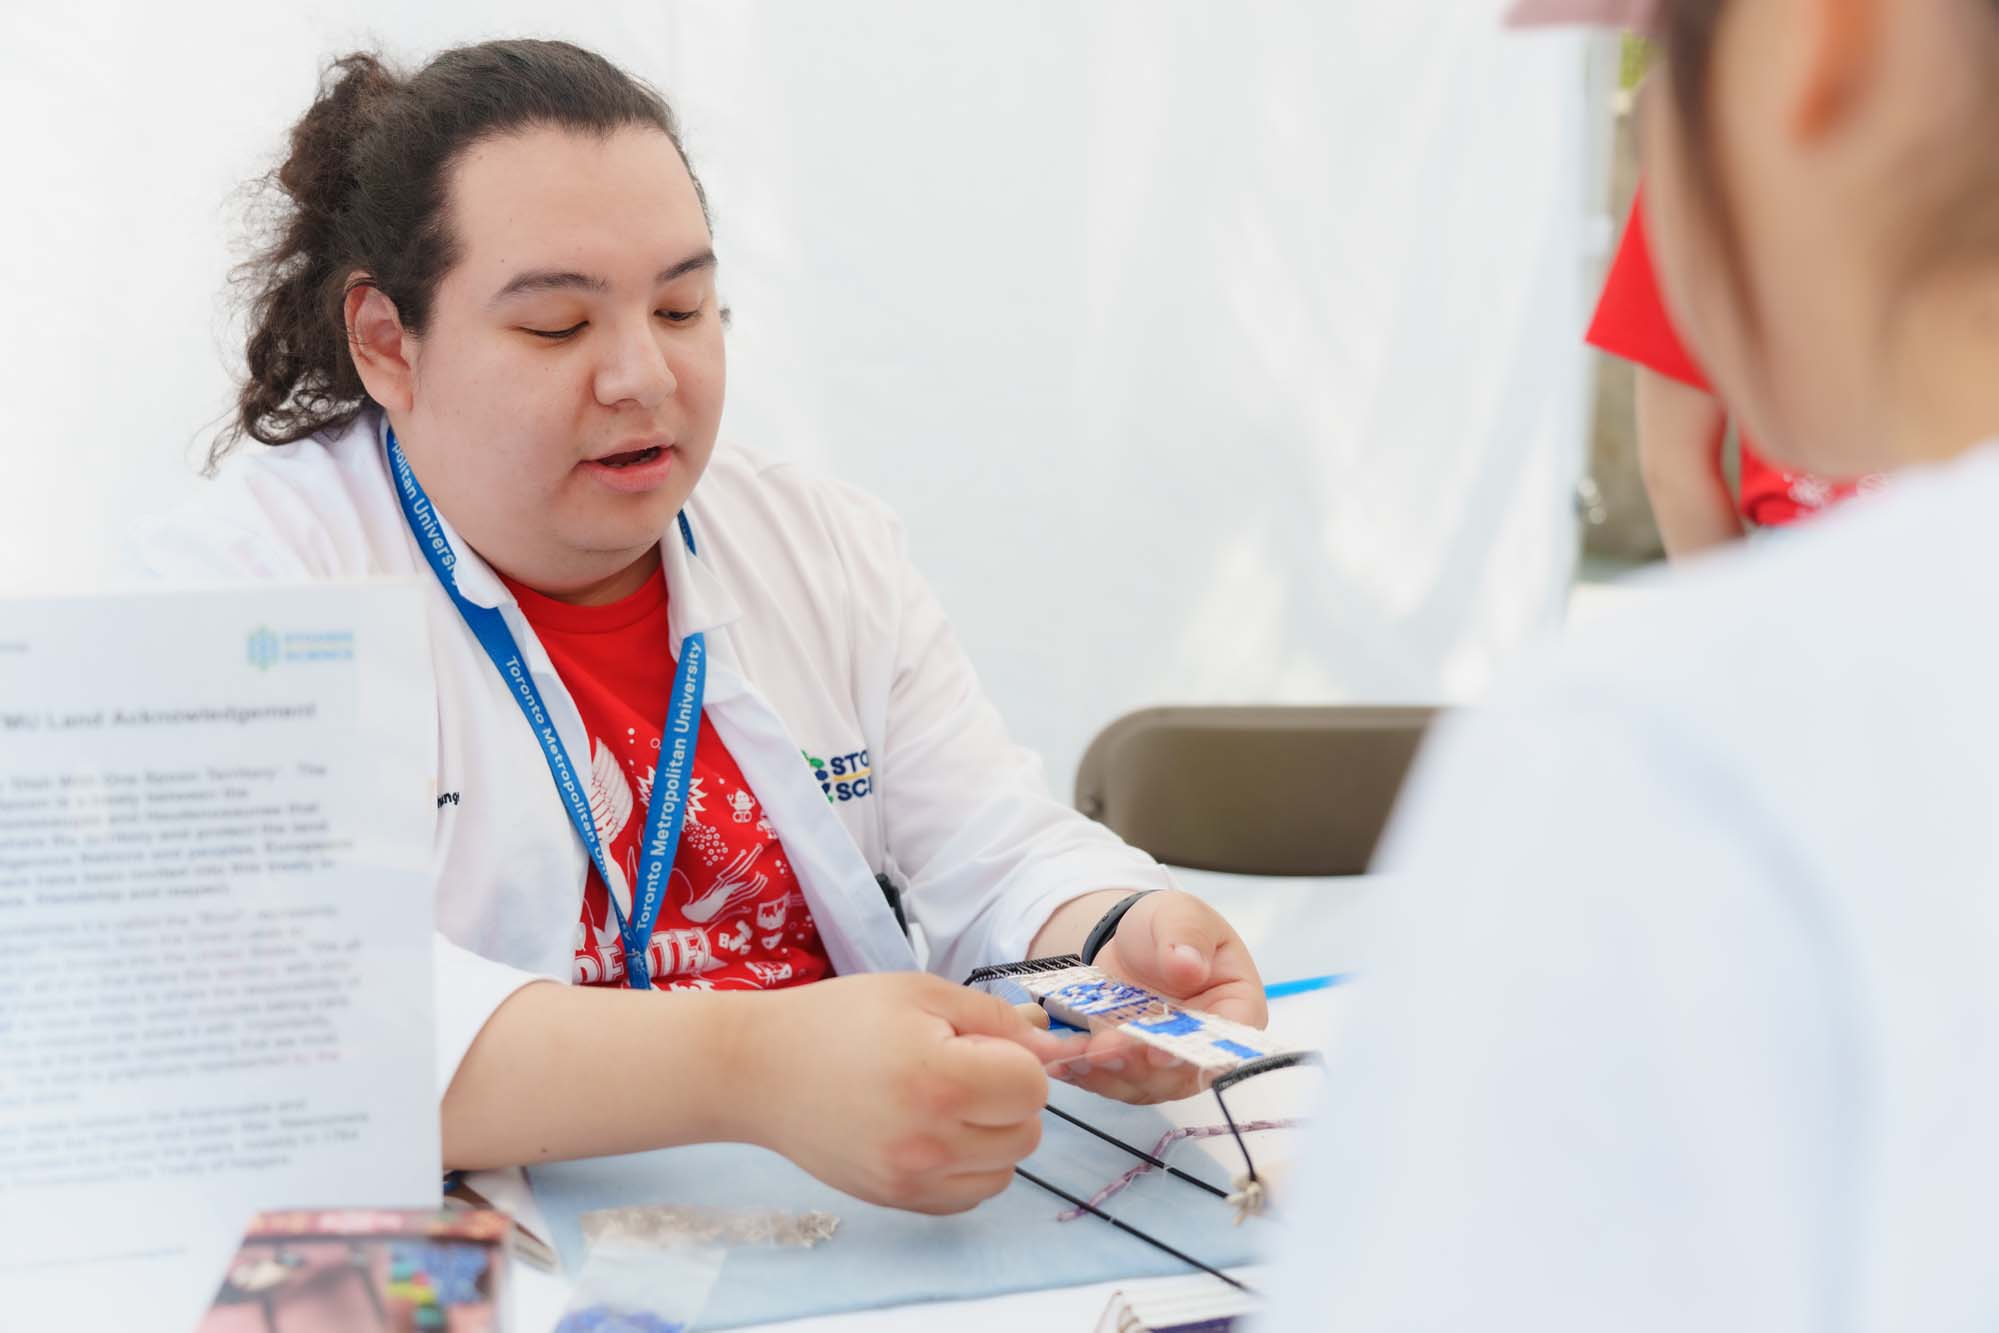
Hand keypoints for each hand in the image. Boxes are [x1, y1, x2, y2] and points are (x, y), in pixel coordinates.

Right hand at [741, 973, 1082, 1213]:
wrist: (758, 1069)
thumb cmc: (839, 1018)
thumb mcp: (920, 992)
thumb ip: (995, 1019)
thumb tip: (1055, 1049)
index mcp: (939, 1078)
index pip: (1032, 1088)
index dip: (1017, 1060)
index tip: (978, 1045)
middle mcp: (930, 1140)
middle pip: (1026, 1133)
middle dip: (1008, 1098)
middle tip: (961, 1069)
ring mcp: (912, 1179)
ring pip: (1005, 1170)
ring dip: (992, 1136)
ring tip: (946, 1102)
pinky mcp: (896, 1201)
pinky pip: (969, 1195)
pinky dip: (968, 1168)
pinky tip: (933, 1133)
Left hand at [1054, 890, 1266, 1103]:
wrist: (1130, 940)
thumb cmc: (1169, 927)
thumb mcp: (1181, 916)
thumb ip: (1187, 938)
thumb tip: (1188, 965)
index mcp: (1235, 1008)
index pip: (1226, 1042)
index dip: (1196, 1054)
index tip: (1158, 1054)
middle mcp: (1204, 1046)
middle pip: (1179, 1073)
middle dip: (1137, 1066)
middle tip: (1102, 1052)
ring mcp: (1167, 1064)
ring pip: (1141, 1084)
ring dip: (1105, 1074)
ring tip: (1072, 1056)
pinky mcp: (1131, 1068)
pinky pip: (1110, 1080)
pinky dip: (1084, 1073)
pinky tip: (1058, 1060)